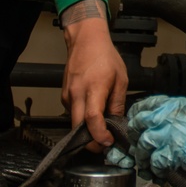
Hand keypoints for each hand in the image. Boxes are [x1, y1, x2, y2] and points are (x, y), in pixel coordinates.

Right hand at [61, 8, 128, 148]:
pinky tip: (94, 113)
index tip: (108, 142)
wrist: (85, 41)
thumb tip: (117, 123)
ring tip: (103, 128)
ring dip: (87, 130)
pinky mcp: (64, 96)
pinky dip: (83, 119)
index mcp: (93, 88)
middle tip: (105, 145)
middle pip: (78, 127)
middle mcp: (76, 94)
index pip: (92, 119)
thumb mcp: (121, 79)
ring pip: (74, 122)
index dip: (99, 135)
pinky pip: (73, 114)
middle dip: (90, 142)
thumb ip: (118, 103)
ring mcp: (67, 96)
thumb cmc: (105, 57)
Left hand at [126, 95, 185, 177]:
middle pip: (137, 125)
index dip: (135, 119)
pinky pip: (156, 163)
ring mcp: (169, 134)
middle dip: (134, 139)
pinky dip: (155, 170)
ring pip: (143, 145)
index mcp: (172, 104)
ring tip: (147, 165)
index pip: (142, 107)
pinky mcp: (174, 153)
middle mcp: (167, 116)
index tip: (135, 127)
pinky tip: (159, 173)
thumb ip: (174, 113)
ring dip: (143, 158)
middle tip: (137, 148)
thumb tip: (162, 122)